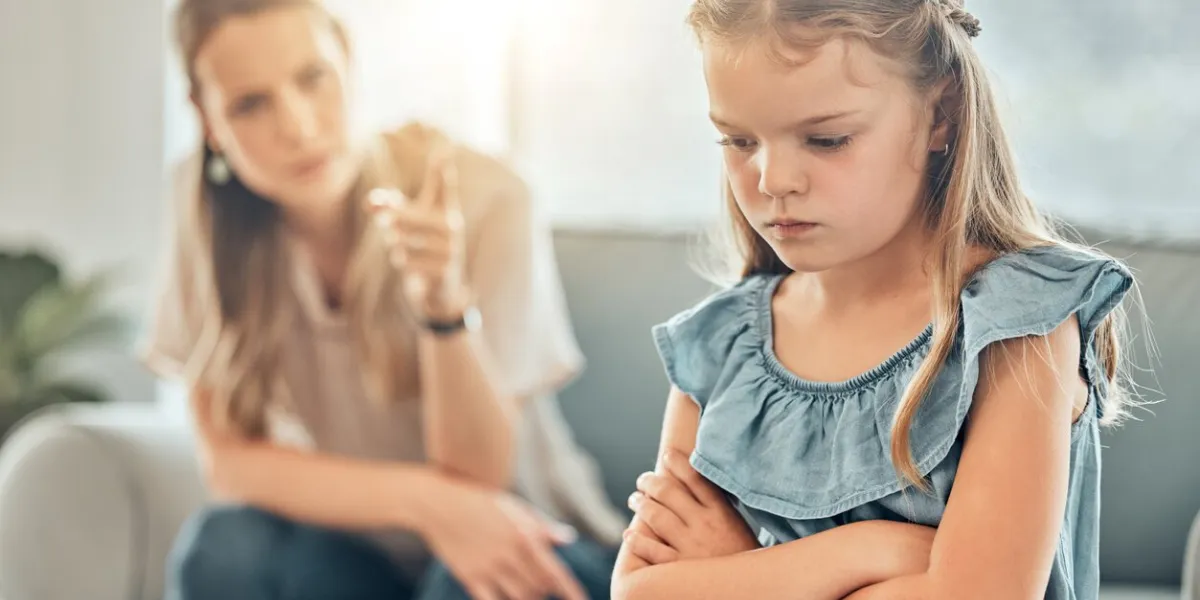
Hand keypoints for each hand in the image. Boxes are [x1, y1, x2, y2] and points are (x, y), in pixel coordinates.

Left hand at [369, 146, 469, 319]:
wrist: (441, 288)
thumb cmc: (423, 246)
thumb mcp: (409, 224)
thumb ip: (390, 206)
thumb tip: (369, 203)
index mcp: (445, 210)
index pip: (443, 187)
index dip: (442, 170)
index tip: (444, 149)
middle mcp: (452, 226)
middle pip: (405, 216)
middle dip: (389, 222)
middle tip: (383, 224)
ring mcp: (451, 249)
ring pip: (402, 241)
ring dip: (395, 246)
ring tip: (403, 249)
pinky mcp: (444, 270)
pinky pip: (406, 261)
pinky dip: (401, 262)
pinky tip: (409, 264)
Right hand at [421, 476, 587, 599]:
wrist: (438, 503)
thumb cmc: (479, 502)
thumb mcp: (515, 508)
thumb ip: (542, 527)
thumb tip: (568, 539)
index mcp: (525, 536)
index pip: (556, 572)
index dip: (571, 591)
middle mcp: (510, 554)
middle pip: (540, 587)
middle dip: (548, 591)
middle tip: (548, 589)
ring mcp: (489, 567)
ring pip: (520, 597)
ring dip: (530, 598)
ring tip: (530, 592)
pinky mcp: (470, 577)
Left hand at [624, 449, 757, 564]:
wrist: (749, 588)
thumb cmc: (742, 557)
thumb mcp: (737, 526)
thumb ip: (719, 506)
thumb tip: (699, 484)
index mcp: (721, 512)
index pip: (696, 478)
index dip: (678, 463)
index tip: (667, 456)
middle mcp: (705, 525)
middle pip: (669, 493)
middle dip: (650, 482)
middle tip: (642, 480)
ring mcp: (691, 546)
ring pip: (657, 516)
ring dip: (641, 505)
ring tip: (634, 499)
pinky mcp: (680, 568)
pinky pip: (652, 550)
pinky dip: (637, 541)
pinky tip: (629, 535)